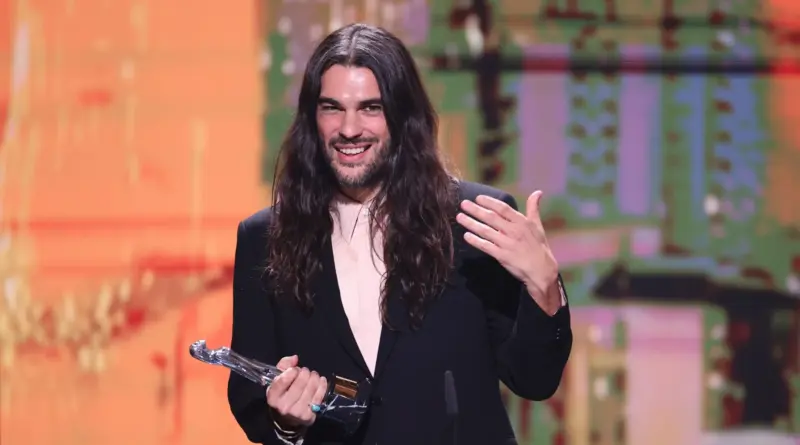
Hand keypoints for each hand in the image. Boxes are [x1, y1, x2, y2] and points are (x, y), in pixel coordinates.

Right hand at [266, 355, 328, 428]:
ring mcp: (298, 412)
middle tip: (305, 371)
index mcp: (273, 397)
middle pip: (300, 382)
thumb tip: (295, 358)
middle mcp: (284, 406)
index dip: (292, 370)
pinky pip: (319, 396)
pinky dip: (322, 384)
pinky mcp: (309, 416)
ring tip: (313, 375)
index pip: (284, 379)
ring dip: (314, 377)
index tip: (295, 370)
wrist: (287, 420)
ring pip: (311, 387)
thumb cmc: (282, 395)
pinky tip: (321, 380)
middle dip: (305, 372)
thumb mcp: (277, 381)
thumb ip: (283, 365)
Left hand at [456, 191, 559, 310]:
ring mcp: (507, 244)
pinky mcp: (502, 256)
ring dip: (471, 223)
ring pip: (486, 231)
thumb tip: (537, 192)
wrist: (542, 270)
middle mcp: (514, 231)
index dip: (490, 202)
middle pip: (491, 218)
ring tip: (459, 217)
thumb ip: (533, 208)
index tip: (477, 198)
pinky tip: (466, 236)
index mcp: (522, 222)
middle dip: (475, 210)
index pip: (503, 208)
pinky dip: (475, 241)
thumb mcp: (538, 225)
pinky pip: (486, 246)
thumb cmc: (539, 247)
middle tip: (463, 203)